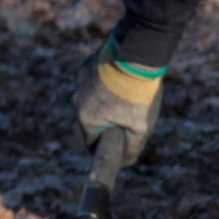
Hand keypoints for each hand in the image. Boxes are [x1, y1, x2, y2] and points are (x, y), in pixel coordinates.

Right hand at [71, 41, 163, 166]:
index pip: (90, 141)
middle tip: (127, 116)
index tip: (116, 144)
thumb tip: (127, 161)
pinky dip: (104, 83)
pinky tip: (120, 80)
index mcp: (86, 118)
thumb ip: (133, 147)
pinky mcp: (85, 67)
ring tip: (127, 95)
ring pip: (91, 98)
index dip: (104, 145)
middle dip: (107, 120)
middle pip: (91, 118)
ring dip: (105, 100)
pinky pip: (92, 81)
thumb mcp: (141, 126)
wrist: (135, 57)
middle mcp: (77, 101)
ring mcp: (79, 82)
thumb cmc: (137, 94)